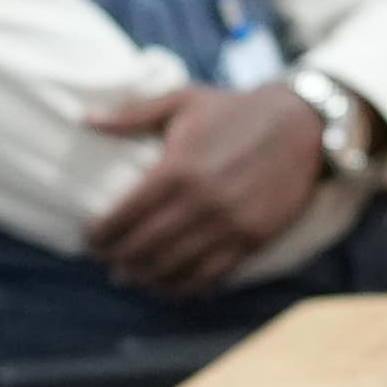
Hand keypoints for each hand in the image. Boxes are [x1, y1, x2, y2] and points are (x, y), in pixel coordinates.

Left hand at [77, 72, 335, 291]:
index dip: (100, 234)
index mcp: (175, 170)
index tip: (88, 240)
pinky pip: (210, 275)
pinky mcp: (251, 239)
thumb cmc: (235, 109)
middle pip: (143, 247)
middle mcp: (198, 203)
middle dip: (118, 259)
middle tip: (107, 261)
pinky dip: (185, 286)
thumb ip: (131, 114)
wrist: (300, 123)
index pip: (124, 216)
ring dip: (146, 277)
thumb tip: (86, 120)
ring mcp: (226, 225)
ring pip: (173, 267)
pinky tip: (171, 286)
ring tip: (132, 277)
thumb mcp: (182, 100)